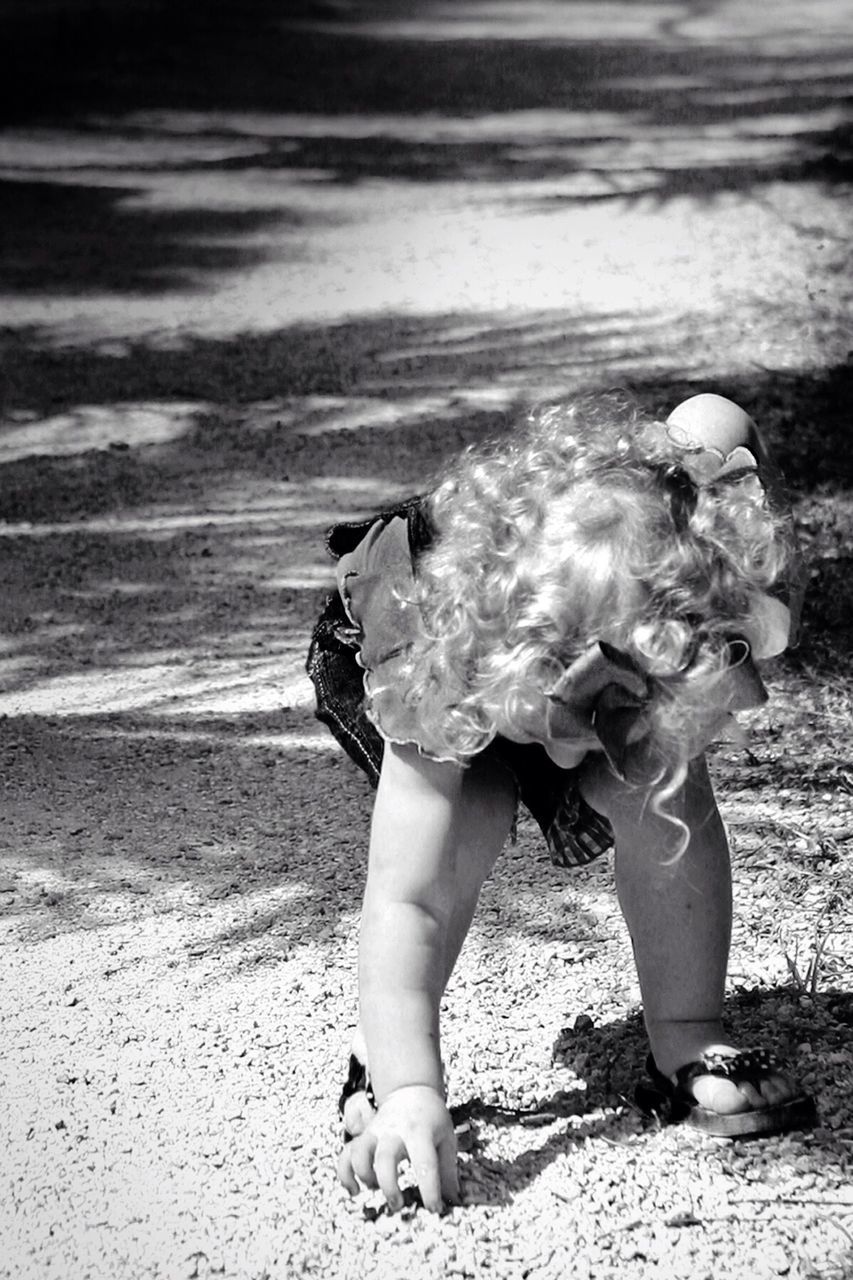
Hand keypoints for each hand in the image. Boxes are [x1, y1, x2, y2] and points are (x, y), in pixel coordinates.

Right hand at [336, 1084, 459, 1213]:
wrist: (410, 1090)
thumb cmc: (431, 1119)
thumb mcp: (446, 1138)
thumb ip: (448, 1170)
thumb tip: (452, 1201)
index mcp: (420, 1132)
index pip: (425, 1162)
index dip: (430, 1189)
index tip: (434, 1209)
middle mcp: (395, 1131)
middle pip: (385, 1157)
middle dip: (389, 1185)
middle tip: (398, 1205)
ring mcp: (375, 1132)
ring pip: (360, 1153)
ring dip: (364, 1175)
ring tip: (374, 1188)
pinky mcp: (363, 1136)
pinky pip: (346, 1154)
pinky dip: (345, 1174)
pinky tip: (354, 1190)